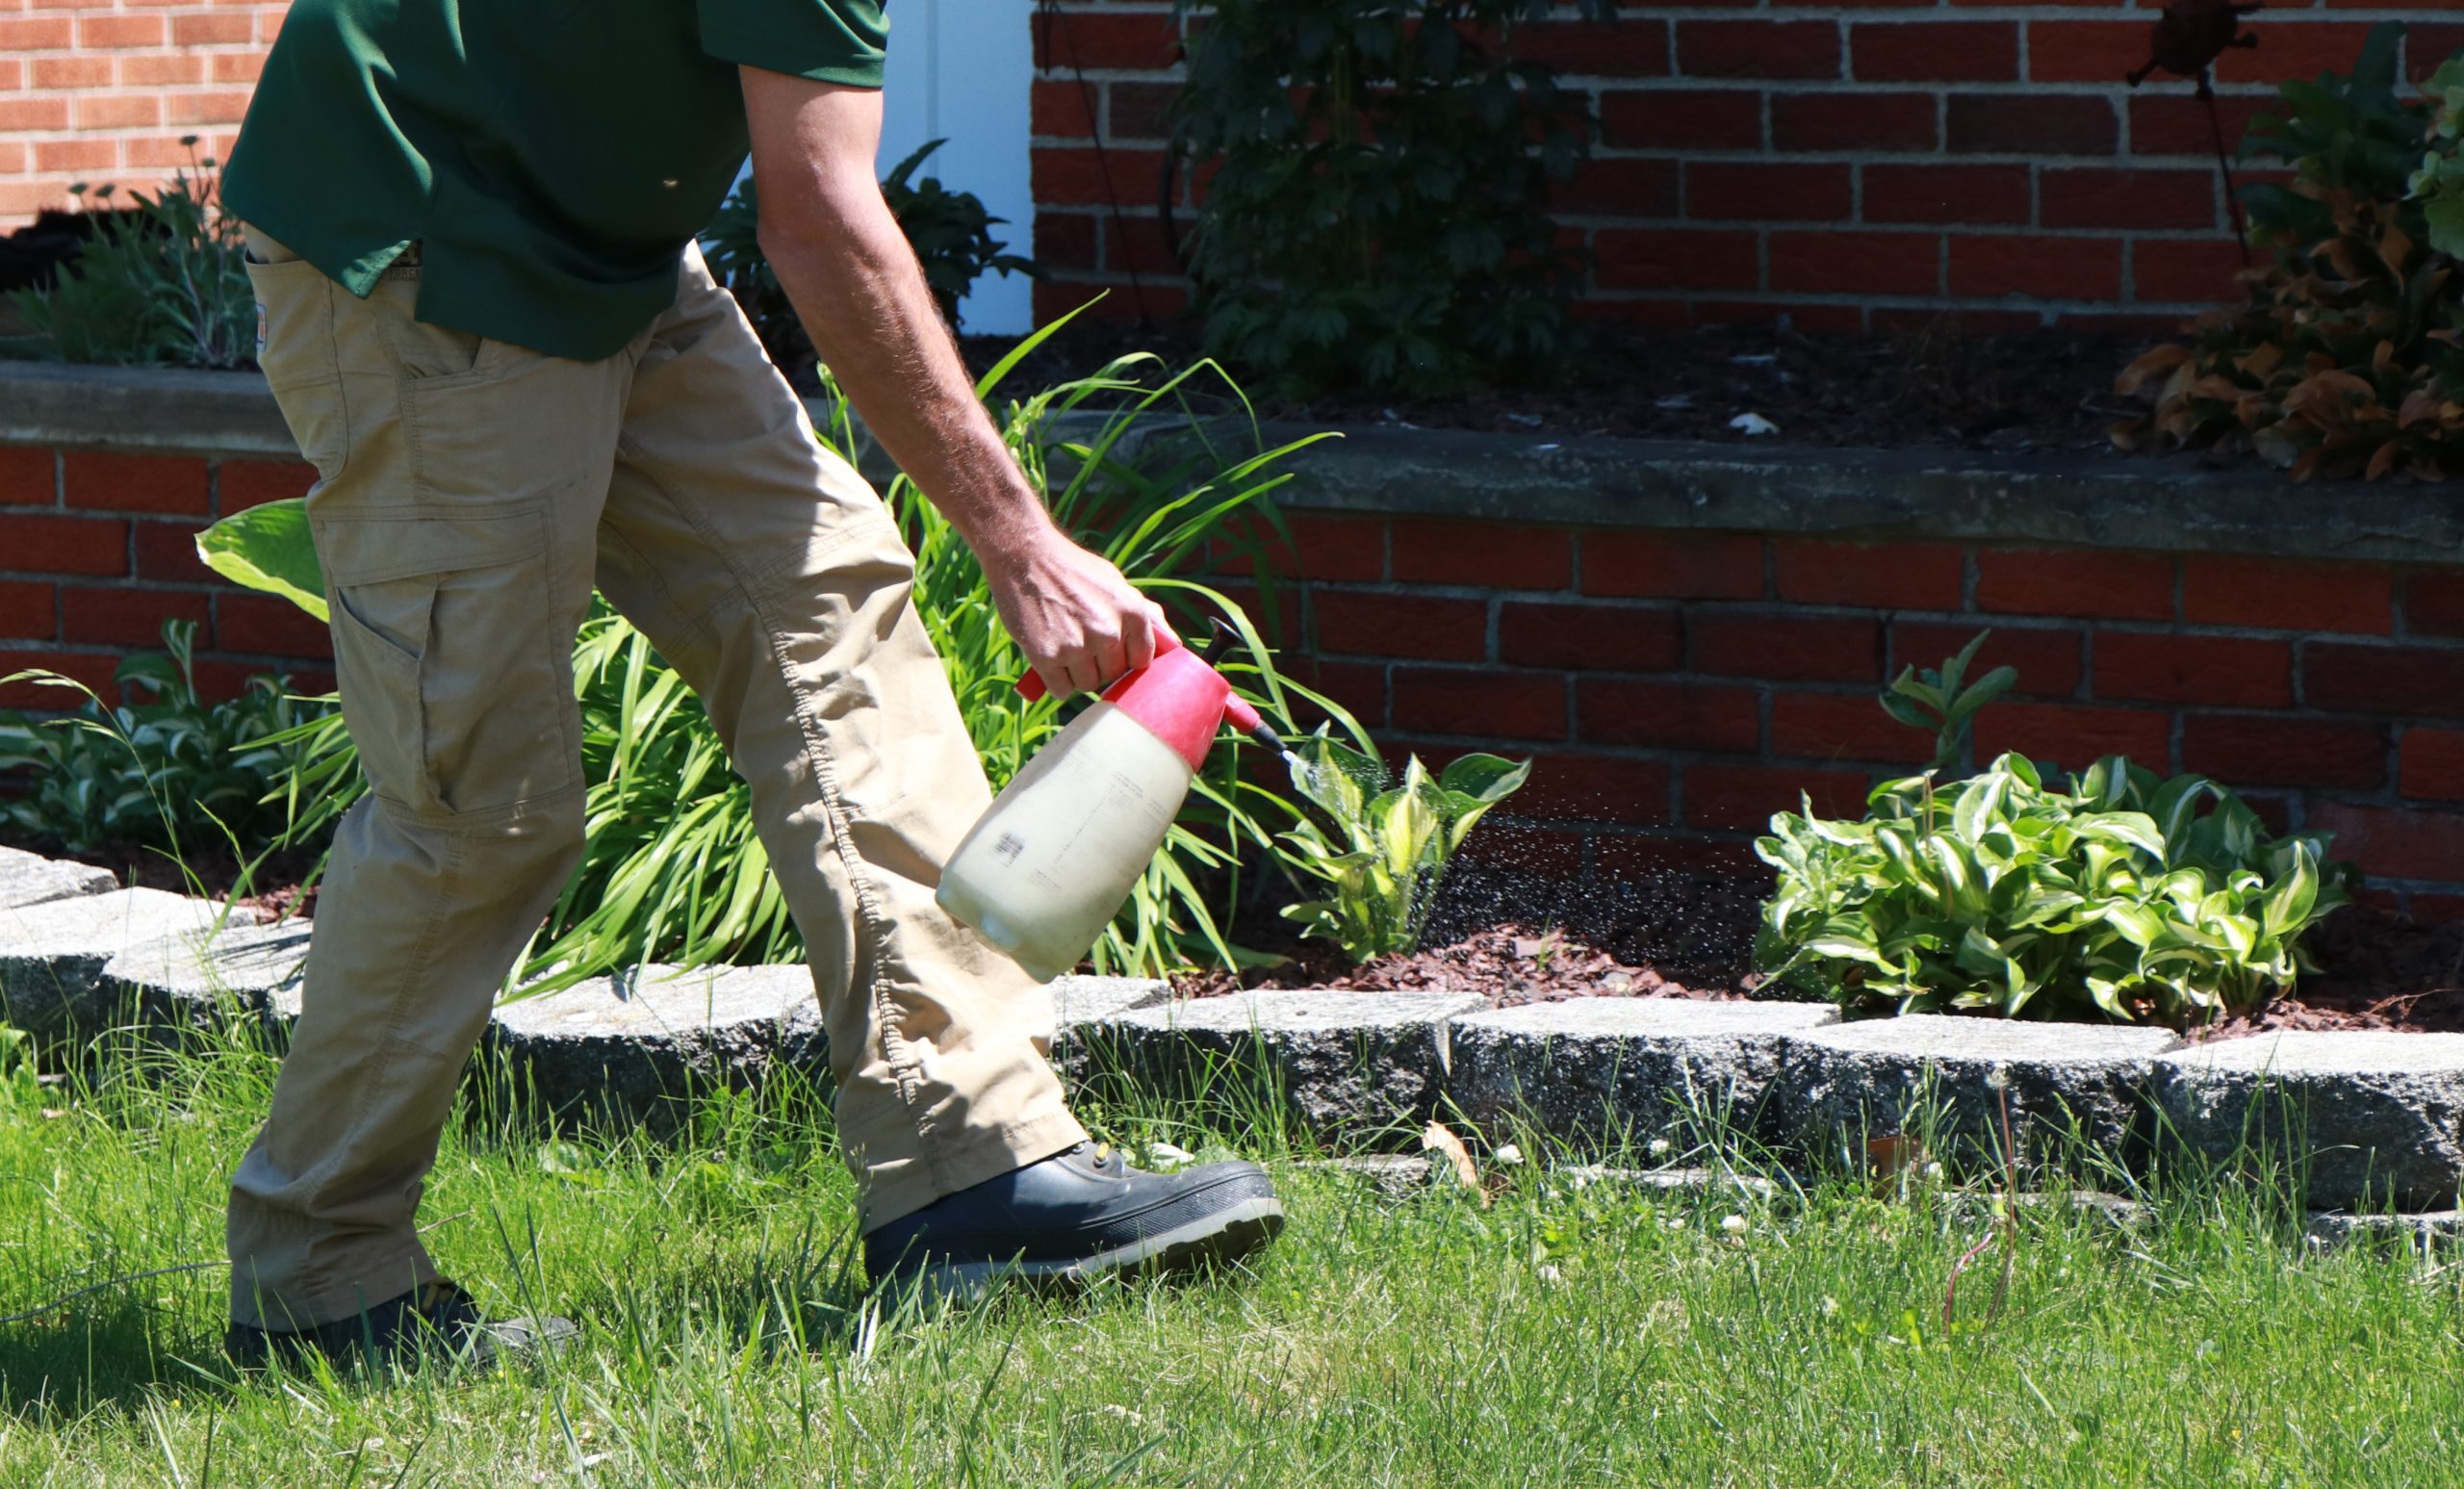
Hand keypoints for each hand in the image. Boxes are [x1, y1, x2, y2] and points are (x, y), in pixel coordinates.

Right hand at [984, 531, 1173, 696]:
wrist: (1025, 556)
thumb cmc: (1073, 571)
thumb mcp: (1116, 583)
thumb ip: (1146, 614)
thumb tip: (1174, 645)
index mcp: (1132, 611)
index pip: (1141, 662)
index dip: (1125, 659)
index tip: (1111, 650)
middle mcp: (1108, 631)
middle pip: (1113, 676)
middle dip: (1099, 665)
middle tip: (1081, 642)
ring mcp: (1077, 646)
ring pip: (1088, 686)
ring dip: (1077, 675)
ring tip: (1065, 647)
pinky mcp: (1047, 656)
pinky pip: (1061, 690)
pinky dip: (1055, 681)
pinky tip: (1050, 659)